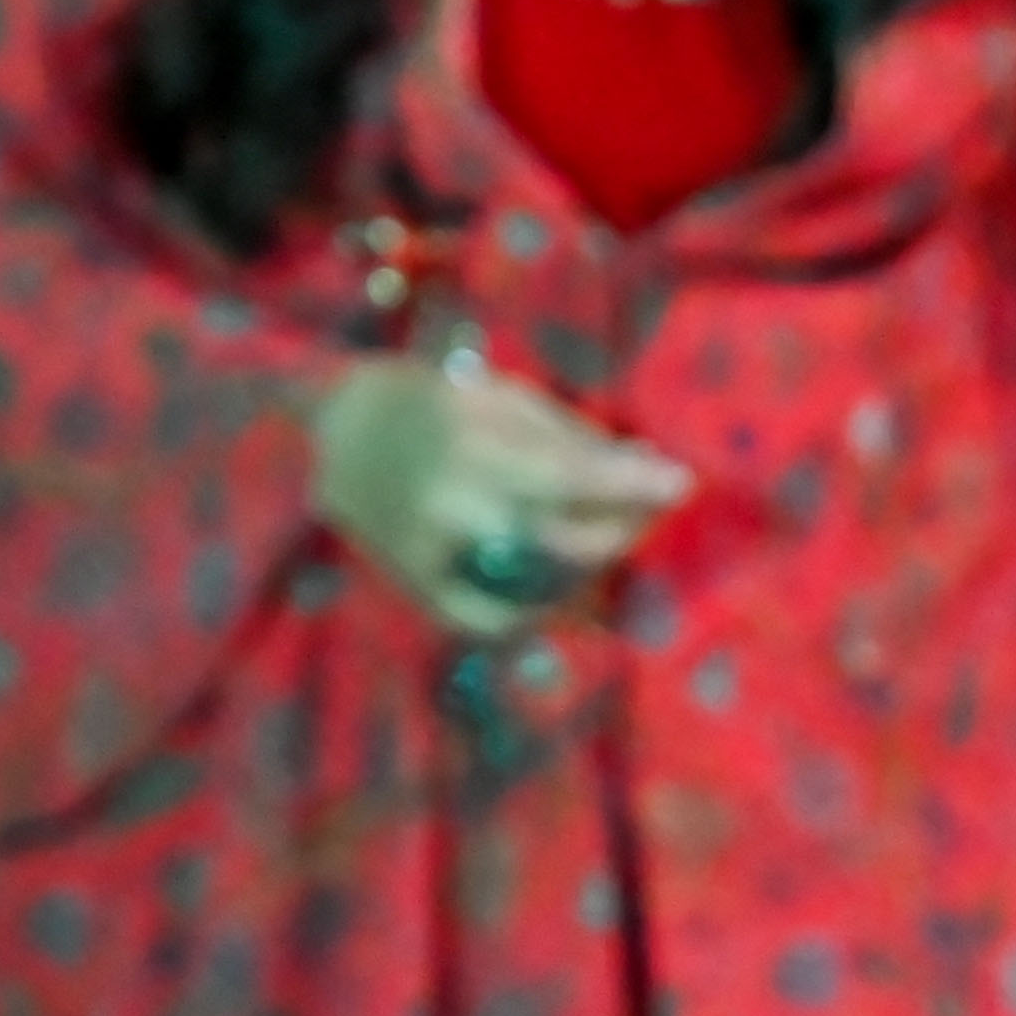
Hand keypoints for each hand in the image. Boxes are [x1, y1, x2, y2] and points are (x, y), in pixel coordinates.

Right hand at [312, 345, 698, 640]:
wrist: (332, 436)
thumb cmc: (427, 404)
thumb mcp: (498, 396)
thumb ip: (566, 433)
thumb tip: (643, 464)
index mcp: (472, 443)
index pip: (571, 474)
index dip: (632, 483)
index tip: (683, 484)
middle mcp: (455, 504)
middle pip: (566, 535)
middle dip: (620, 526)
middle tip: (645, 511)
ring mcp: (436, 554)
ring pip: (540, 581)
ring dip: (589, 567)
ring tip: (605, 539)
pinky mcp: (421, 589)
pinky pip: (496, 619)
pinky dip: (538, 611)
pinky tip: (563, 589)